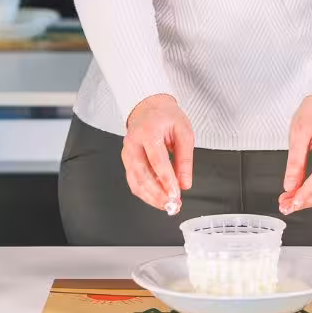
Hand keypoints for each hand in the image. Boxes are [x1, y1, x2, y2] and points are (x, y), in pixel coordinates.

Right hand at [123, 94, 193, 212]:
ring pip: (135, 181)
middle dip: (158, 193)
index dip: (166, 180)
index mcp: (148, 131)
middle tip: (173, 204)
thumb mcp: (183, 131)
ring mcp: (127, 153)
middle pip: (142, 174)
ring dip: (151, 197)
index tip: (176, 194)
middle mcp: (133, 143)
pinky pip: (133, 181)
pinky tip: (158, 198)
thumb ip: (185, 159)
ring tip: (168, 205)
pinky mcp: (127, 161)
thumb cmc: (166, 117)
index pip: (156, 160)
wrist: (148, 107)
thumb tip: (184, 183)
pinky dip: (145, 193)